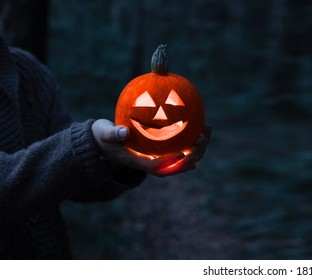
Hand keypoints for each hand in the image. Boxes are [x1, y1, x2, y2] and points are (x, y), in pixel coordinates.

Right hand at [91, 119, 210, 175]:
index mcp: (139, 162)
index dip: (171, 163)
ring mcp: (159, 156)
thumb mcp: (104, 133)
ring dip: (197, 146)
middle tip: (201, 140)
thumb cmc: (104, 136)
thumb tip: (123, 132)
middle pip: (176, 165)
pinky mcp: (163, 149)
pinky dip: (192, 138)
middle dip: (192, 155)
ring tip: (206, 129)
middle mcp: (152, 161)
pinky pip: (182, 146)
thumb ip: (113, 133)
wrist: (105, 139)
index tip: (183, 153)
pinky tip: (202, 125)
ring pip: (183, 156)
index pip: (157, 167)